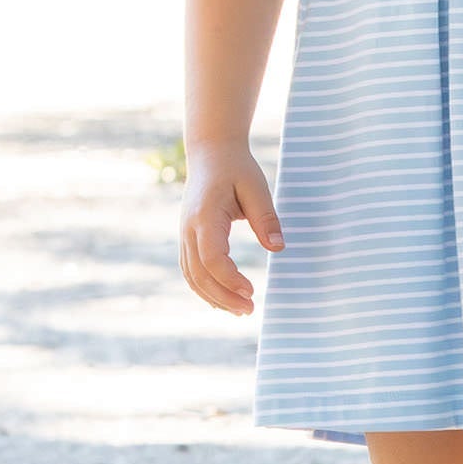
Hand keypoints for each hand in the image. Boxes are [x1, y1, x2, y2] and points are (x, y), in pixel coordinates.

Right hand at [179, 140, 282, 313]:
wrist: (211, 153)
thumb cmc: (237, 168)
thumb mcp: (256, 188)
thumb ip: (266, 218)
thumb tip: (278, 249)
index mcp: (205, 216)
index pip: (212, 257)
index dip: (230, 279)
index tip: (252, 291)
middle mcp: (188, 229)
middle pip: (200, 274)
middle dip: (223, 297)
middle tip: (250, 310)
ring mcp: (184, 235)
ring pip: (192, 276)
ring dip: (214, 297)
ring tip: (241, 311)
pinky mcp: (187, 238)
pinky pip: (191, 270)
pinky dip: (205, 289)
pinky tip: (224, 300)